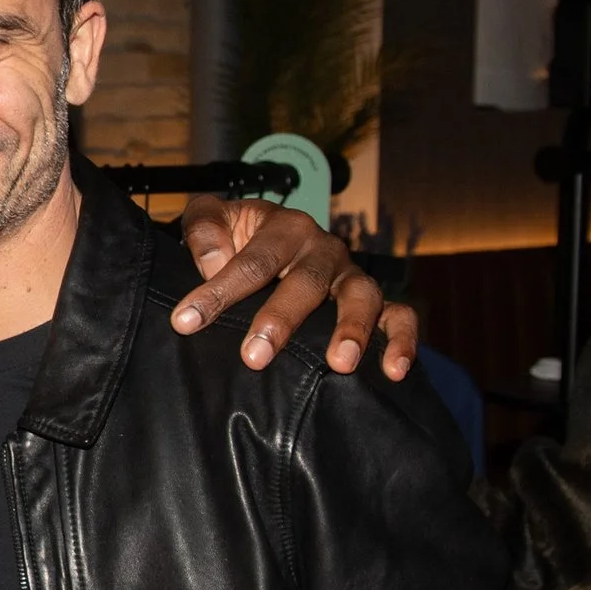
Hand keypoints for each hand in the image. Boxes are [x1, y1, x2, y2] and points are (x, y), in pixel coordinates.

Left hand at [173, 197, 417, 378]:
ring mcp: (350, 275)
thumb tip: (214, 262)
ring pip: (360, 296)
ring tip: (338, 363)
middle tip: (255, 356)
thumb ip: (205, 230)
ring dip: (351, 328)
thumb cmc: (233, 236)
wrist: (260, 239)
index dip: (220, 291)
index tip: (188, 322)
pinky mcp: (374, 299)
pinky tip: (394, 369)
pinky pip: (399, 314)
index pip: (252, 260)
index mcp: (284, 227)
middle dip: (280, 319)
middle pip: (306, 282)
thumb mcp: (211, 219)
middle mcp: (322, 248)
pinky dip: (402, 338)